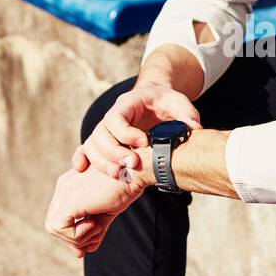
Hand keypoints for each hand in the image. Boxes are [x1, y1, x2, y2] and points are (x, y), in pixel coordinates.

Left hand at [44, 164, 146, 257]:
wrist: (135, 172)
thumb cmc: (125, 186)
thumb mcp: (107, 210)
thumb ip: (95, 228)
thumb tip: (89, 248)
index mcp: (70, 186)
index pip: (59, 217)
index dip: (72, 234)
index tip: (90, 242)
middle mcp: (63, 187)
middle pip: (53, 224)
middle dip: (73, 239)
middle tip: (96, 236)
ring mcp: (64, 193)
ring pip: (54, 228)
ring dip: (77, 237)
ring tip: (98, 227)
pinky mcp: (70, 202)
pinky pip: (60, 228)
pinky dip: (77, 235)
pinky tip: (96, 225)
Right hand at [73, 81, 201, 180]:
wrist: (153, 101)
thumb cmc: (165, 102)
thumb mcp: (178, 103)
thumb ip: (187, 114)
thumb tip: (195, 128)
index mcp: (127, 103)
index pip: (117, 118)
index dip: (127, 133)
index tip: (144, 143)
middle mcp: (111, 116)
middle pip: (101, 134)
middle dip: (115, 152)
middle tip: (132, 164)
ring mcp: (105, 129)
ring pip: (92, 145)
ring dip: (102, 161)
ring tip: (119, 175)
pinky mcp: (103, 141)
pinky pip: (86, 148)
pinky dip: (82, 158)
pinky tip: (80, 169)